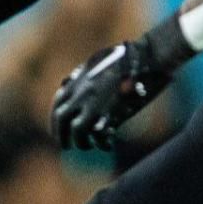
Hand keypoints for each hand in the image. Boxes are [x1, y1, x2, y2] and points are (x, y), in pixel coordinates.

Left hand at [50, 22, 192, 150]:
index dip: (55, 119)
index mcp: (79, 80)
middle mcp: (82, 92)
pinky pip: (99, 135)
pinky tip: (108, 145)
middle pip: (61, 119)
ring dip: (81, 142)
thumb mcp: (99, 63)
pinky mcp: (113, 112)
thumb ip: (86, 76)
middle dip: (60, 135)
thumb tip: (76, 84)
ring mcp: (97, 102)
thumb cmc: (129, 58)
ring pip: (77, 131)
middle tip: (65, 146)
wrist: (147, 57)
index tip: (58, 129)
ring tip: (88, 146)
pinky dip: (101, 144)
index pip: (57, 103)